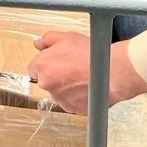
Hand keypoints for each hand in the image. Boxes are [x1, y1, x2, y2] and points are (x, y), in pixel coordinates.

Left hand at [30, 34, 146, 113]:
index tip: (55, 61)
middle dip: (55, 75)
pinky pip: (72, 102)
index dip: (45, 63)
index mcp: (42, 67)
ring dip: (66, 87)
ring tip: (82, 76)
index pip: (34, 68)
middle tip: (72, 67)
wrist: (112, 71)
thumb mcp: (66, 37)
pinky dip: (77, 96)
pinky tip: (87, 86)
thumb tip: (38, 44)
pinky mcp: (74, 109)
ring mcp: (60, 99)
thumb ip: (48, 40)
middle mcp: (47, 85)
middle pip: (46, 81)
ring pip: (59, 93)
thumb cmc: (90, 53)